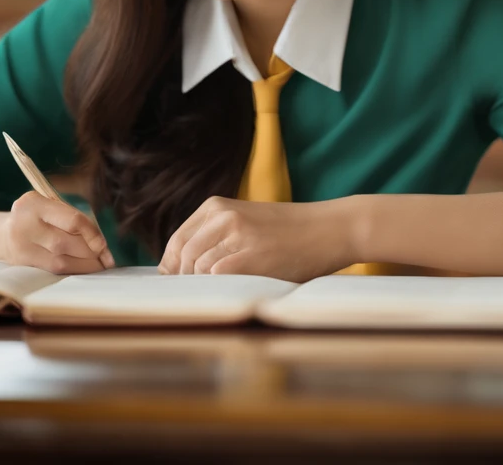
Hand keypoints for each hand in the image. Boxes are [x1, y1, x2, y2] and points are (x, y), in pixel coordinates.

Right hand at [0, 191, 115, 273]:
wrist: (2, 234)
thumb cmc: (38, 217)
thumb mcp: (50, 207)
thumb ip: (72, 219)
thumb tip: (101, 246)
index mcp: (35, 203)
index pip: (72, 220)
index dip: (92, 234)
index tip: (104, 246)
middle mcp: (25, 223)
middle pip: (67, 242)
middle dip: (91, 252)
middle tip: (106, 259)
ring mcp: (21, 245)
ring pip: (61, 260)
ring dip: (85, 266)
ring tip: (99, 266)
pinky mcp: (22, 263)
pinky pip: (53, 270)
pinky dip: (73, 271)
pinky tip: (84, 271)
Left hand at [158, 196, 356, 280]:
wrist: (330, 228)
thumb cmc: (290, 231)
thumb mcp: (246, 221)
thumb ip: (215, 237)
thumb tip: (179, 270)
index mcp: (216, 205)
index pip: (176, 242)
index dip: (172, 268)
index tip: (178, 285)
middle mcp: (222, 216)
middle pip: (182, 258)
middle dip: (185, 282)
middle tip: (200, 297)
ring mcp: (236, 235)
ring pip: (197, 270)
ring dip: (205, 287)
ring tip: (225, 293)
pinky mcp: (250, 256)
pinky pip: (217, 278)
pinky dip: (220, 289)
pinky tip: (236, 291)